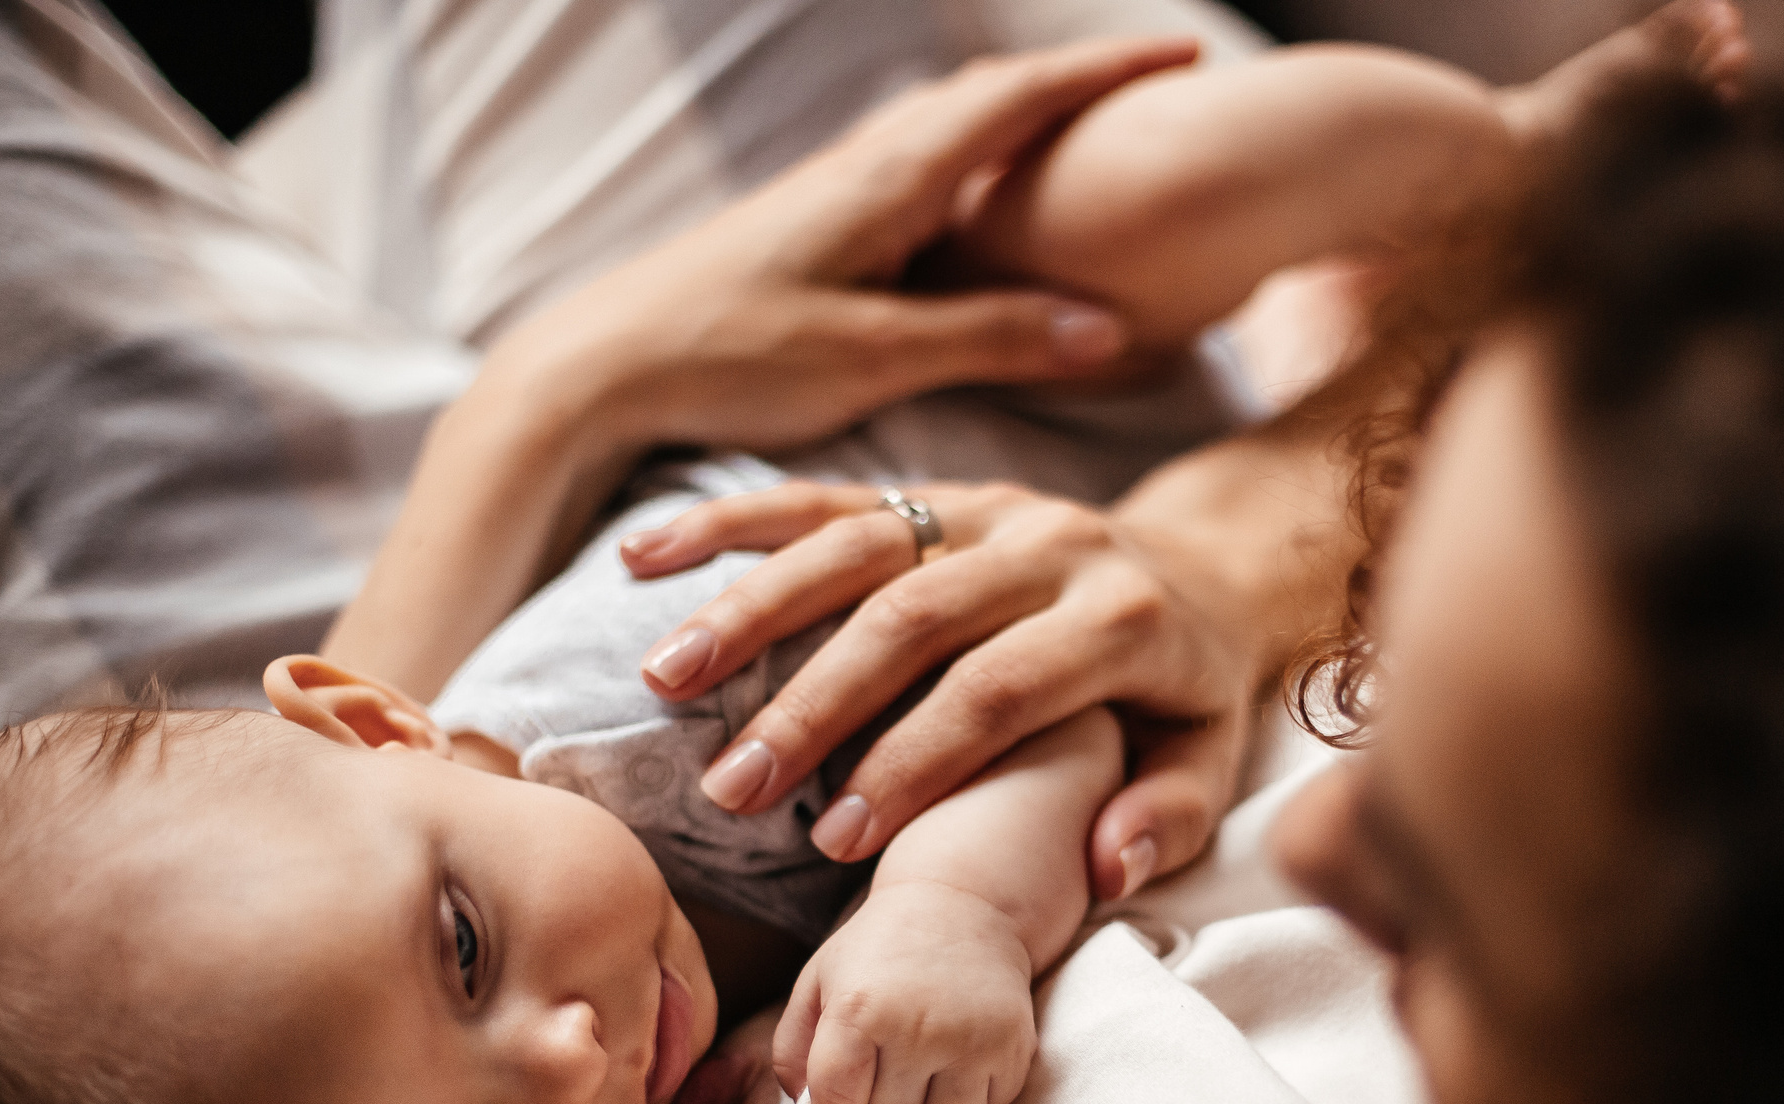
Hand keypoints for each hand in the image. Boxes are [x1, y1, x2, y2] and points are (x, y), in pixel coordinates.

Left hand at [491, 36, 1201, 455]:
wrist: (600, 366)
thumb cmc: (727, 355)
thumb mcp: (874, 353)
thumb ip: (993, 335)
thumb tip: (1107, 327)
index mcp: (888, 177)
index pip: (1017, 99)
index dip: (1104, 75)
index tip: (1183, 57)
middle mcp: (862, 165)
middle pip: (985, 96)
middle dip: (1073, 83)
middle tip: (1150, 82)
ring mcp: (833, 192)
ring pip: (946, 128)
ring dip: (1019, 115)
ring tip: (1085, 128)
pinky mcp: (810, 226)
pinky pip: (917, 169)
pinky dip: (972, 160)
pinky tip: (979, 197)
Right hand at [625, 480, 1273, 900]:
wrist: (1206, 570)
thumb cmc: (1191, 694)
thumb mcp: (1213, 758)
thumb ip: (1170, 814)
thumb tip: (1105, 866)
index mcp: (1121, 618)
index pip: (1000, 692)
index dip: (916, 764)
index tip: (838, 841)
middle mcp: (1051, 545)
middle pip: (911, 617)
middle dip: (812, 705)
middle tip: (732, 789)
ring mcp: (988, 506)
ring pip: (855, 545)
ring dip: (750, 609)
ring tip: (664, 681)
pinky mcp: (939, 489)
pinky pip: (826, 497)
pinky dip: (732, 522)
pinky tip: (644, 559)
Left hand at [773, 883, 1038, 1103]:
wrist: (961, 905)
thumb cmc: (877, 953)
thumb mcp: (817, 985)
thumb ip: (792, 1053)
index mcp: (859, 1011)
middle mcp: (918, 1029)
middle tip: (884, 1070)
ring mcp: (972, 1041)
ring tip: (922, 1073)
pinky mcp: (1014, 1048)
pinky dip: (970, 1098)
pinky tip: (959, 1059)